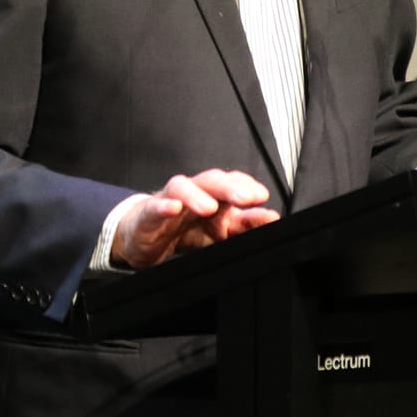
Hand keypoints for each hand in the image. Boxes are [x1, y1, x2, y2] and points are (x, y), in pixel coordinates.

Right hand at [110, 169, 278, 269]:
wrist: (144, 236)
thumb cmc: (183, 229)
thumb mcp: (218, 232)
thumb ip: (244, 226)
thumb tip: (272, 218)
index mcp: (213, 196)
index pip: (232, 183)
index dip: (247, 187)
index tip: (262, 197)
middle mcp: (193, 192)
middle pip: (211, 181)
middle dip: (229, 187)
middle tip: (246, 197)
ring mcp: (170, 200)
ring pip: (182, 187)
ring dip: (197, 195)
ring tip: (209, 207)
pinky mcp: (149, 214)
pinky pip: (155, 206)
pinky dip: (163, 206)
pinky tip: (173, 208)